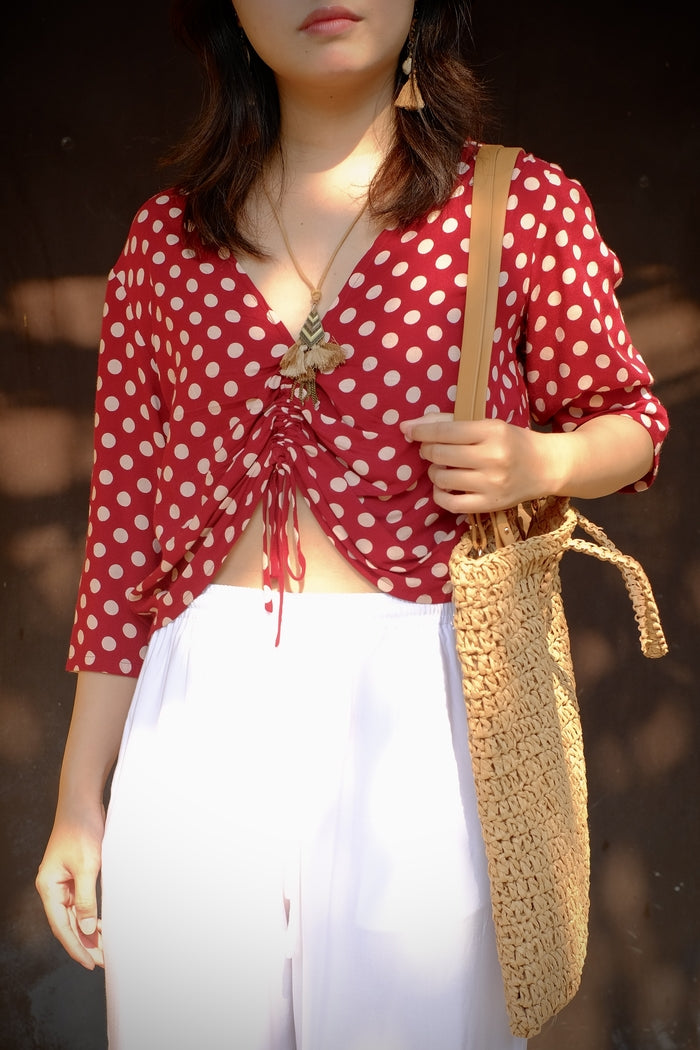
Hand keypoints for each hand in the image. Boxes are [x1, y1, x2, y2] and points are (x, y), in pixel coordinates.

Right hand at [36, 807, 104, 969]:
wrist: (83, 802)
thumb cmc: (82, 829)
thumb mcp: (87, 866)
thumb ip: (86, 898)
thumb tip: (86, 927)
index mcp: (49, 887)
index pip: (61, 926)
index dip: (76, 946)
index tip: (90, 963)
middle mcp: (53, 887)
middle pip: (67, 924)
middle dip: (84, 943)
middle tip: (103, 961)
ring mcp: (63, 882)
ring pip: (74, 915)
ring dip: (88, 931)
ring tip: (104, 948)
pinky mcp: (73, 875)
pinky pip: (80, 903)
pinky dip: (90, 915)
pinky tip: (101, 925)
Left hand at [400, 412, 554, 514]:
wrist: (545, 467)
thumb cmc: (512, 442)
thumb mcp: (489, 425)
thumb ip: (452, 423)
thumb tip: (411, 425)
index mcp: (492, 431)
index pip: (446, 431)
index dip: (421, 431)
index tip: (408, 430)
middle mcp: (492, 458)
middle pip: (440, 455)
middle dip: (427, 450)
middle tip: (430, 449)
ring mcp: (490, 484)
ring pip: (442, 478)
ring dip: (434, 472)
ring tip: (443, 467)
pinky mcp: (489, 504)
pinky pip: (450, 503)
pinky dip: (439, 494)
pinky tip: (444, 487)